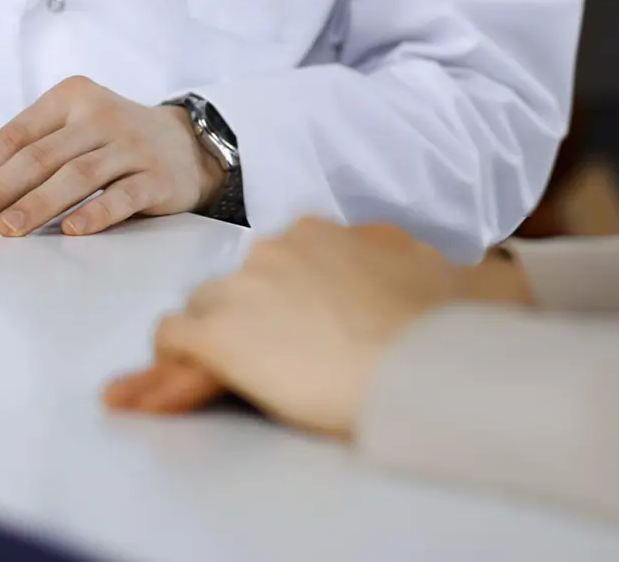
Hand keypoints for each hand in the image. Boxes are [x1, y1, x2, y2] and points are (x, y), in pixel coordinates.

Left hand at [0, 77, 225, 236]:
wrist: (189, 143)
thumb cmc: (115, 138)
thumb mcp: (67, 128)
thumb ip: (17, 143)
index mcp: (69, 99)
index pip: (15, 135)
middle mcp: (99, 117)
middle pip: (39, 156)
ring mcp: (131, 146)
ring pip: (76, 176)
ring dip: (37, 204)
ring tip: (7, 228)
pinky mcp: (158, 177)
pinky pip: (123, 196)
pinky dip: (96, 214)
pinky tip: (72, 231)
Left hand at [103, 220, 475, 438]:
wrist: (420, 363)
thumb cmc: (442, 328)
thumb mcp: (446, 271)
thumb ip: (413, 260)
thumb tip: (445, 257)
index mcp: (324, 232)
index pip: (283, 261)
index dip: (286, 299)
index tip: (299, 326)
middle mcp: (276, 249)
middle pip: (240, 284)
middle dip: (250, 319)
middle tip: (273, 360)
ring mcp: (243, 289)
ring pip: (203, 308)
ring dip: (212, 340)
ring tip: (226, 379)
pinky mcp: (219, 334)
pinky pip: (173, 338)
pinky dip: (172, 363)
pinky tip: (180, 384)